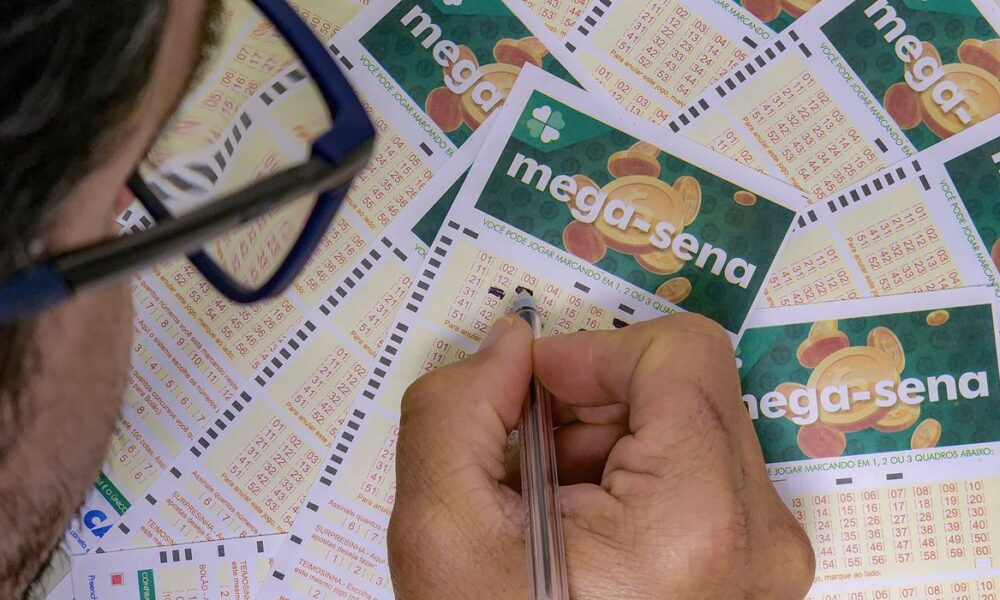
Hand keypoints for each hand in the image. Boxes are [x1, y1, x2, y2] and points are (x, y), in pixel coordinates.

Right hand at [388, 314, 814, 598]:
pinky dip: (630, 478)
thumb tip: (510, 344)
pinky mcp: (754, 568)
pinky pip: (696, 474)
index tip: (531, 392)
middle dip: (591, 407)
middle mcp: (760, 536)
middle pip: (684, 390)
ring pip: (688, 427)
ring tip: (550, 510)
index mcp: (698, 519)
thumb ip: (457, 408)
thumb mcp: (442, 531)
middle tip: (528, 463)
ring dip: (606, 444)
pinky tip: (581, 531)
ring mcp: (766, 558)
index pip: (680, 352)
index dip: (592, 353)